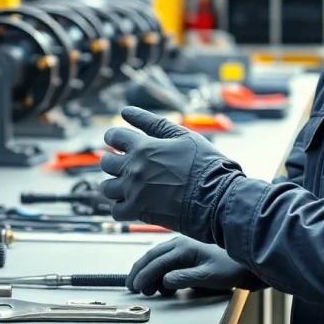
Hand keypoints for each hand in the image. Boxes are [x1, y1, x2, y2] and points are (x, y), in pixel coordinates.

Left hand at [99, 106, 244, 242]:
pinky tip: (131, 203)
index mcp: (143, 147)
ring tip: (127, 185)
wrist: (217, 198)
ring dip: (114, 185)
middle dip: (112, 161)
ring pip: (106, 188)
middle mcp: (133, 168)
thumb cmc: (205, 165)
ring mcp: (134, 191)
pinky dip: (121, 207)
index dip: (114, 138)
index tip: (117, 141)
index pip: (114, 137)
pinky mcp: (139, 212)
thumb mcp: (183, 136)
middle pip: (106, 163)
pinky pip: (116, 211)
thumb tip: (126, 111)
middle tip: (125, 165)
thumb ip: (153, 123)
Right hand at [127, 237, 261, 296]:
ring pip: (158, 257)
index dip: (145, 274)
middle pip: (153, 256)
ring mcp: (184, 247)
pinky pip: (167, 260)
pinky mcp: (188, 252)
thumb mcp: (208, 275)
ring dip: (149, 272)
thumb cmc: (230, 267)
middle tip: (131, 285)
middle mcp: (181, 244)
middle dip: (140, 270)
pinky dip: (160, 271)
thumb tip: (165, 280)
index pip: (158, 261)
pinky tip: (162, 284)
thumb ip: (185, 277)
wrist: (246, 261)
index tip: (136, 287)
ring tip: (146, 288)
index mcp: (184, 247)